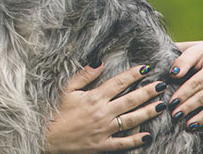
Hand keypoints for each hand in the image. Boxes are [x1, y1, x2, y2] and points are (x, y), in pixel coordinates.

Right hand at [44, 63, 165, 153]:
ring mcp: (104, 130)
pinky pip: (124, 142)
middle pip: (130, 100)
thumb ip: (83, 75)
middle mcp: (102, 113)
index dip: (133, 75)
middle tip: (161, 85)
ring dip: (148, 112)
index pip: (118, 83)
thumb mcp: (65, 89)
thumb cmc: (54, 111)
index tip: (145, 68)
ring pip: (132, 119)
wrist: (47, 136)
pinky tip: (148, 135)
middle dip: (148, 92)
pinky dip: (137, 139)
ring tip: (161, 106)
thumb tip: (98, 62)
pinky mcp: (103, 145)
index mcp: (93, 97)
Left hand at [169, 41, 202, 131]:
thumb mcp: (184, 50)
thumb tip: (147, 63)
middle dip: (184, 93)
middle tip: (170, 104)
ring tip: (177, 116)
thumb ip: (171, 54)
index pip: (192, 56)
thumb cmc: (191, 57)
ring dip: (191, 107)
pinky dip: (201, 118)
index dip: (183, 65)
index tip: (172, 73)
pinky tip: (191, 124)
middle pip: (198, 81)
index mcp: (200, 51)